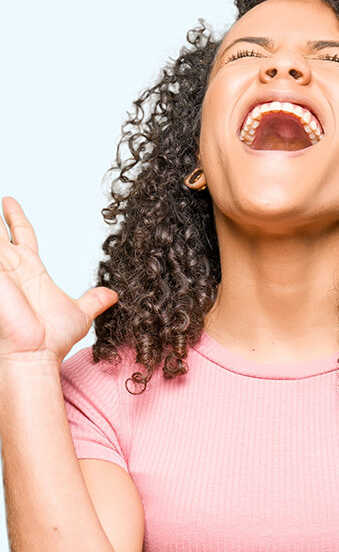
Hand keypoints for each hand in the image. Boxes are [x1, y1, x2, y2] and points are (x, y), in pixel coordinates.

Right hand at [0, 196, 117, 365]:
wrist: (35, 354)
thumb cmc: (52, 340)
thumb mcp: (80, 313)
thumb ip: (94, 300)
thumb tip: (113, 295)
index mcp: (31, 269)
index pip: (21, 234)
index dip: (15, 217)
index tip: (9, 200)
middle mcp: (12, 267)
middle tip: (0, 196)